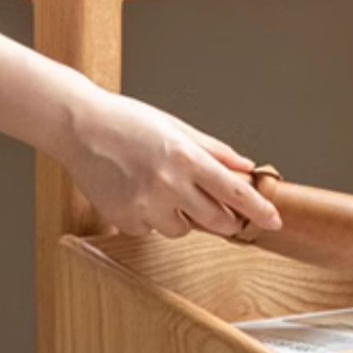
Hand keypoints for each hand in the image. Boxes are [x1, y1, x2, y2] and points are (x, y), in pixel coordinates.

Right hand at [60, 91, 281, 239]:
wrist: (79, 128)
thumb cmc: (127, 122)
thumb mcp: (176, 128)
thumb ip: (214, 151)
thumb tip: (245, 167)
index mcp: (186, 158)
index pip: (235, 192)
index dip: (258, 210)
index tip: (274, 221)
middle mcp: (168, 185)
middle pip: (217, 221)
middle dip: (222, 217)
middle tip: (210, 203)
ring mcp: (145, 206)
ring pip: (182, 230)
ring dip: (180, 216)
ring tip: (157, 187)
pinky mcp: (125, 220)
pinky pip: (151, 230)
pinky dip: (149, 217)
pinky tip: (134, 192)